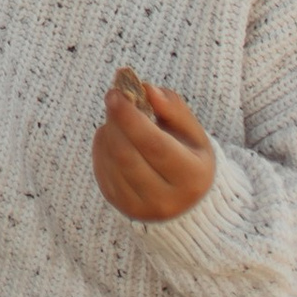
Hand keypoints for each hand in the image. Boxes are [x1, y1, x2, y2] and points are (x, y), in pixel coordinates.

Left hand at [92, 71, 214, 222]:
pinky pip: (103, 171)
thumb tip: (148, 89)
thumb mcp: (192, 132)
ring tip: (118, 119)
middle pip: (127, 154)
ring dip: (109, 132)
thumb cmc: (190, 157)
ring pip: (112, 162)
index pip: (155, 145)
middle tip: (112, 96)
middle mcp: (167, 199)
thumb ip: (173, 108)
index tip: (115, 93)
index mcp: (191, 177)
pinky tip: (114, 138)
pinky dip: (103, 148)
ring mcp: (142, 208)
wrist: (187, 204)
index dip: (131, 118)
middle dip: (115, 120)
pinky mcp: (122, 207)